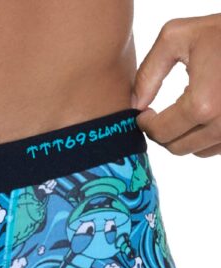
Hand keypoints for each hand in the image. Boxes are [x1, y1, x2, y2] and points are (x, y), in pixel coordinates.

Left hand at [132, 14, 220, 156]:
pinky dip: (204, 136)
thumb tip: (135, 105)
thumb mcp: (178, 37)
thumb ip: (148, 72)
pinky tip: (202, 114)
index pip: (160, 133)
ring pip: (196, 151)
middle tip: (157, 116)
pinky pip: (216, 147)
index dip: (146, 124)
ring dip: (183, 136)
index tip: (144, 113)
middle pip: (176, 147)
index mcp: (203, 104)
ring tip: (181, 111)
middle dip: (162, 133)